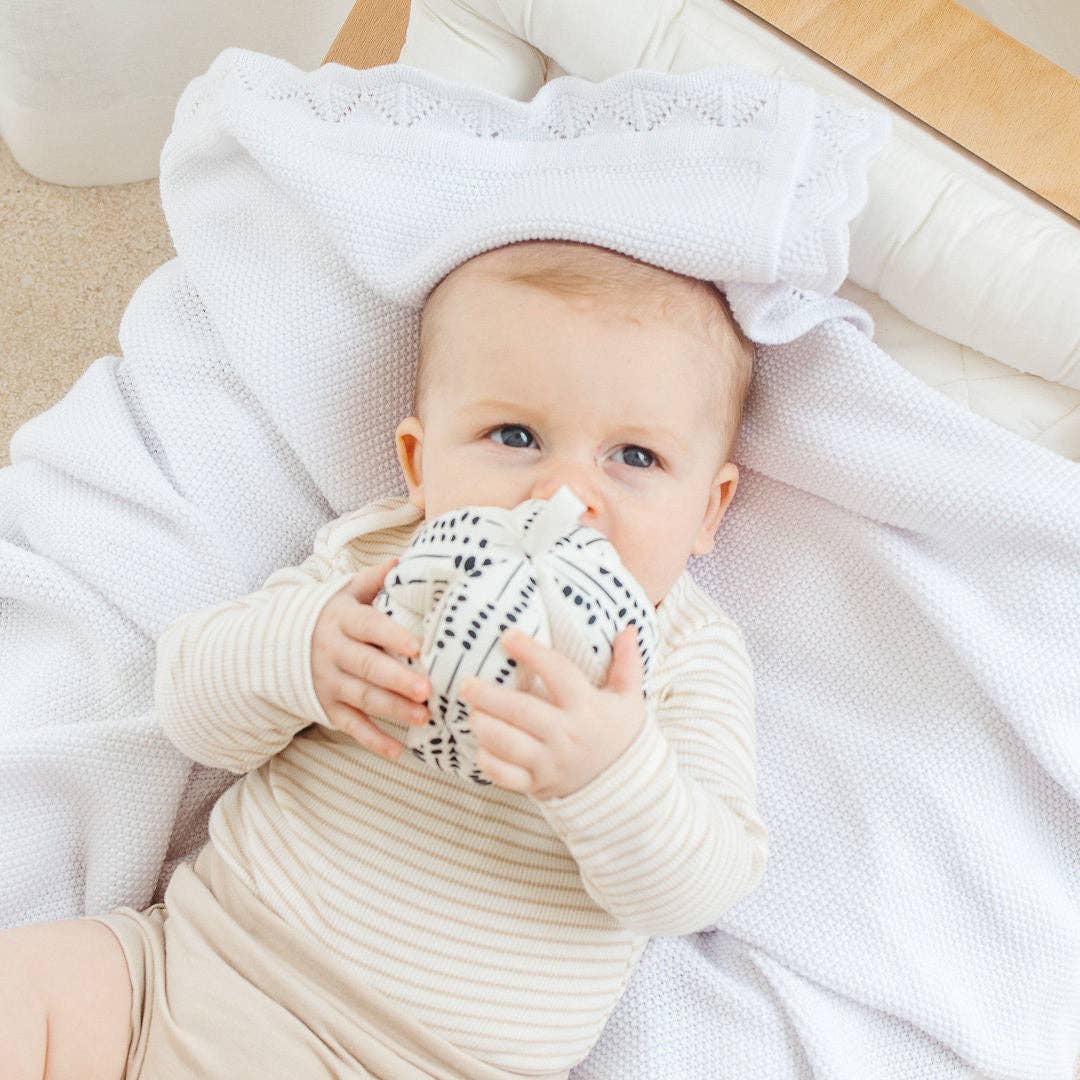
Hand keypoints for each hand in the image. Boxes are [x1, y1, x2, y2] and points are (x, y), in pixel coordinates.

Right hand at [311, 558, 431, 760]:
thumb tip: (400, 561)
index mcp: (342, 619)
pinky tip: (397, 750)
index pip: (369, 627)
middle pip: (366, 666)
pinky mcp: (328, 707)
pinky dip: (373, 740)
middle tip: (426, 689)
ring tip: (423, 717)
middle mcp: (333, 651)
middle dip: (396, 679)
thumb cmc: (333, 615)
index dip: (391, 636)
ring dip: (392, 709)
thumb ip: (373, 579)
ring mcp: (329, 682)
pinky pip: (351, 726)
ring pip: (362, 697)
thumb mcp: (346, 592)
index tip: (416, 646)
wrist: (279, 645)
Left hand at [458, 625, 646, 800]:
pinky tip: (479, 747)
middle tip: (466, 684)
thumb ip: (628, 663)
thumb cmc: (621, 733)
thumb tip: (628, 628)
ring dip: (486, 727)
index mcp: (587, 707)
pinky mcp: (540, 784)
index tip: (507, 636)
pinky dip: (490, 763)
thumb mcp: (629, 697)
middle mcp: (567, 735)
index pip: (557, 673)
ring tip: (472, 712)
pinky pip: (507, 776)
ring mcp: (551, 763)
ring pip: (510, 745)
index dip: (532, 653)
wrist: (628, 785)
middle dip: (489, 697)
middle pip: (522, 712)